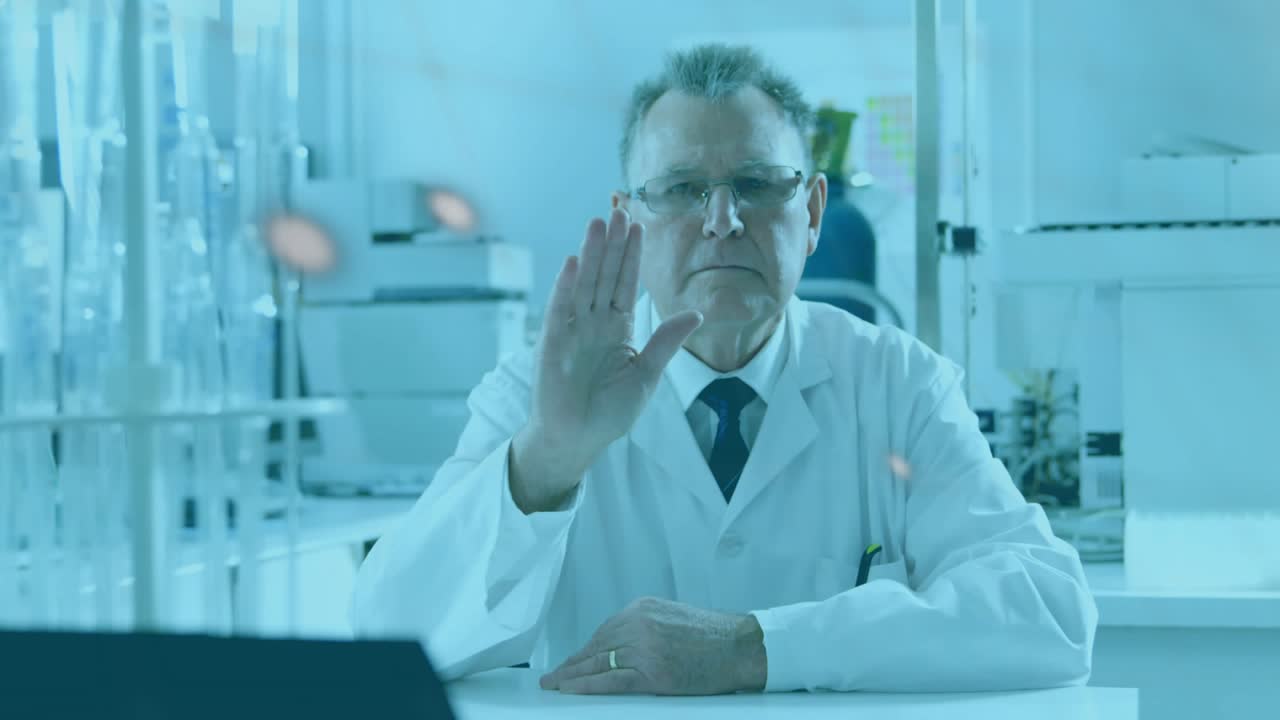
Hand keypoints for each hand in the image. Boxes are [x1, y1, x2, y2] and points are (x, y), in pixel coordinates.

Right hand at [517, 209, 702, 502]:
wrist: (578, 439)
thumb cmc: (610, 412)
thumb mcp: (647, 375)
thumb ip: (666, 342)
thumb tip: (695, 313)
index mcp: (618, 328)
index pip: (626, 284)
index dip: (632, 256)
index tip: (639, 226)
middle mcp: (594, 323)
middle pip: (605, 276)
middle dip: (612, 245)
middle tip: (619, 211)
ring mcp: (572, 330)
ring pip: (584, 284)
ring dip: (590, 254)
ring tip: (597, 224)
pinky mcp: (553, 343)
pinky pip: (560, 309)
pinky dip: (566, 286)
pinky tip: (573, 262)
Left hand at [539, 597, 766, 694]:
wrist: (741, 646)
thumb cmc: (712, 635)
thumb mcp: (671, 617)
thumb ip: (644, 627)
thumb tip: (617, 646)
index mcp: (642, 608)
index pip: (603, 631)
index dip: (584, 650)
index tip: (570, 661)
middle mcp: (638, 624)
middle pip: (596, 647)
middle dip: (573, 663)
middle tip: (553, 677)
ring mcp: (644, 648)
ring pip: (598, 663)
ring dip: (573, 676)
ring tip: (556, 686)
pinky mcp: (653, 673)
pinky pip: (612, 681)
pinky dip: (588, 685)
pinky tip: (572, 690)